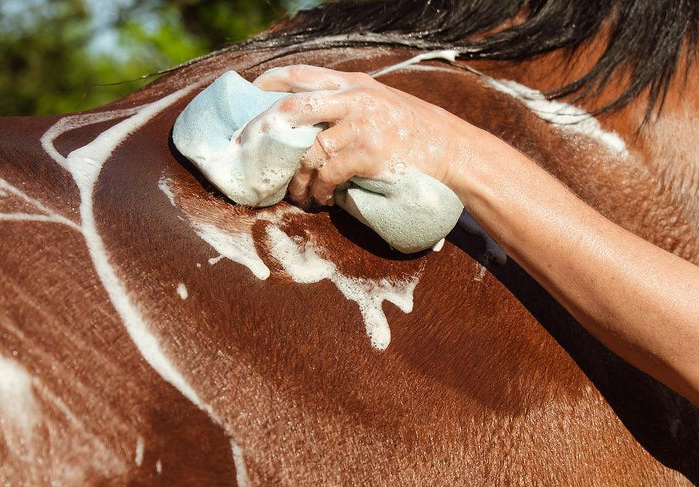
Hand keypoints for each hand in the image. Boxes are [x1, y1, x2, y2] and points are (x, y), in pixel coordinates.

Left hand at [252, 65, 458, 205]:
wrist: (449, 149)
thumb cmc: (409, 131)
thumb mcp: (377, 103)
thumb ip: (344, 103)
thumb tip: (302, 120)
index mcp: (352, 83)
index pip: (301, 74)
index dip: (270, 83)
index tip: (250, 96)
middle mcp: (355, 97)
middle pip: (294, 107)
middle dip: (265, 130)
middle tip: (250, 151)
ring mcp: (363, 124)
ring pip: (309, 149)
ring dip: (296, 177)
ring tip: (295, 193)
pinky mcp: (370, 153)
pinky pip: (330, 173)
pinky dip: (319, 190)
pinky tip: (319, 199)